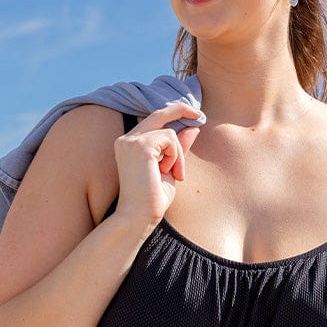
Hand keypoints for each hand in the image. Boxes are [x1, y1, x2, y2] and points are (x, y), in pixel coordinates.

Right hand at [114, 102, 201, 226]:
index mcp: (130, 144)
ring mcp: (131, 141)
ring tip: (175, 175)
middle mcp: (127, 139)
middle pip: (158, 113)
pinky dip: (176, 156)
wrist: (140, 216)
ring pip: (169, 132)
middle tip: (200, 114)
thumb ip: (178, 148)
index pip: (153, 120)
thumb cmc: (153, 199)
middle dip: (181, 109)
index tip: (194, 114)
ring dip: (179, 154)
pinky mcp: (140, 146)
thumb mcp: (170, 169)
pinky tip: (168, 172)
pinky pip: (170, 139)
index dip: (174, 113)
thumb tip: (192, 128)